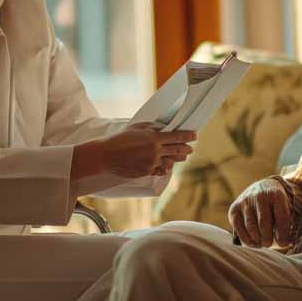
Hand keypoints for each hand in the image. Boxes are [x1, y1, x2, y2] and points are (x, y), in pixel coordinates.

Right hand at [78, 124, 195, 179]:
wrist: (107, 155)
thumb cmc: (120, 139)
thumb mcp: (138, 128)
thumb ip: (152, 128)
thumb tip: (164, 128)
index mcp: (154, 138)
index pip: (177, 137)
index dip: (188, 136)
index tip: (194, 136)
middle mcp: (155, 151)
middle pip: (178, 150)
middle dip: (186, 149)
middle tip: (190, 148)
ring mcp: (152, 163)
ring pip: (171, 162)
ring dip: (176, 159)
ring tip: (181, 157)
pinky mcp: (147, 172)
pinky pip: (160, 170)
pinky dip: (164, 167)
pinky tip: (167, 165)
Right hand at [228, 178, 295, 247]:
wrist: (261, 188)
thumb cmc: (276, 206)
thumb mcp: (286, 208)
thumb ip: (285, 224)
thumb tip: (284, 243)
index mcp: (276, 194)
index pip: (281, 218)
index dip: (283, 235)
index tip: (283, 244)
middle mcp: (260, 196)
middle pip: (264, 224)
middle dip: (268, 239)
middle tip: (269, 244)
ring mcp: (245, 202)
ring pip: (251, 228)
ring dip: (257, 241)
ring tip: (262, 243)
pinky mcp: (234, 209)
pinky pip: (239, 229)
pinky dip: (247, 240)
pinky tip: (254, 242)